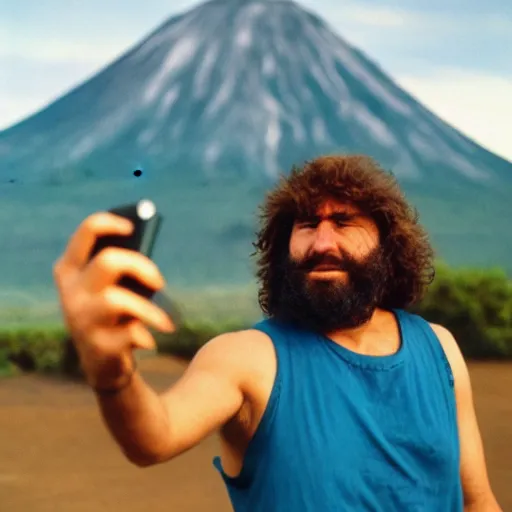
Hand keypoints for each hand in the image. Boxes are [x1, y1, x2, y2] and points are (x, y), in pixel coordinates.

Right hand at [53, 211, 174, 388]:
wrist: (104, 363)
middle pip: (108, 261)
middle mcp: (71, 292)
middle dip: (141, 266)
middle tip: (159, 282)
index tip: (132, 226)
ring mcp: (81, 319)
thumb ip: (124, 267)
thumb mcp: (114, 287)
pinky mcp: (95, 345)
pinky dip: (146, 336)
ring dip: (149, 311)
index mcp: (71, 270)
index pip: (86, 233)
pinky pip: (130, 333)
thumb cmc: (114, 314)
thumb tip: (146, 249)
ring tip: (167, 323)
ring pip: (117, 300)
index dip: (110, 223)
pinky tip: (149, 342)